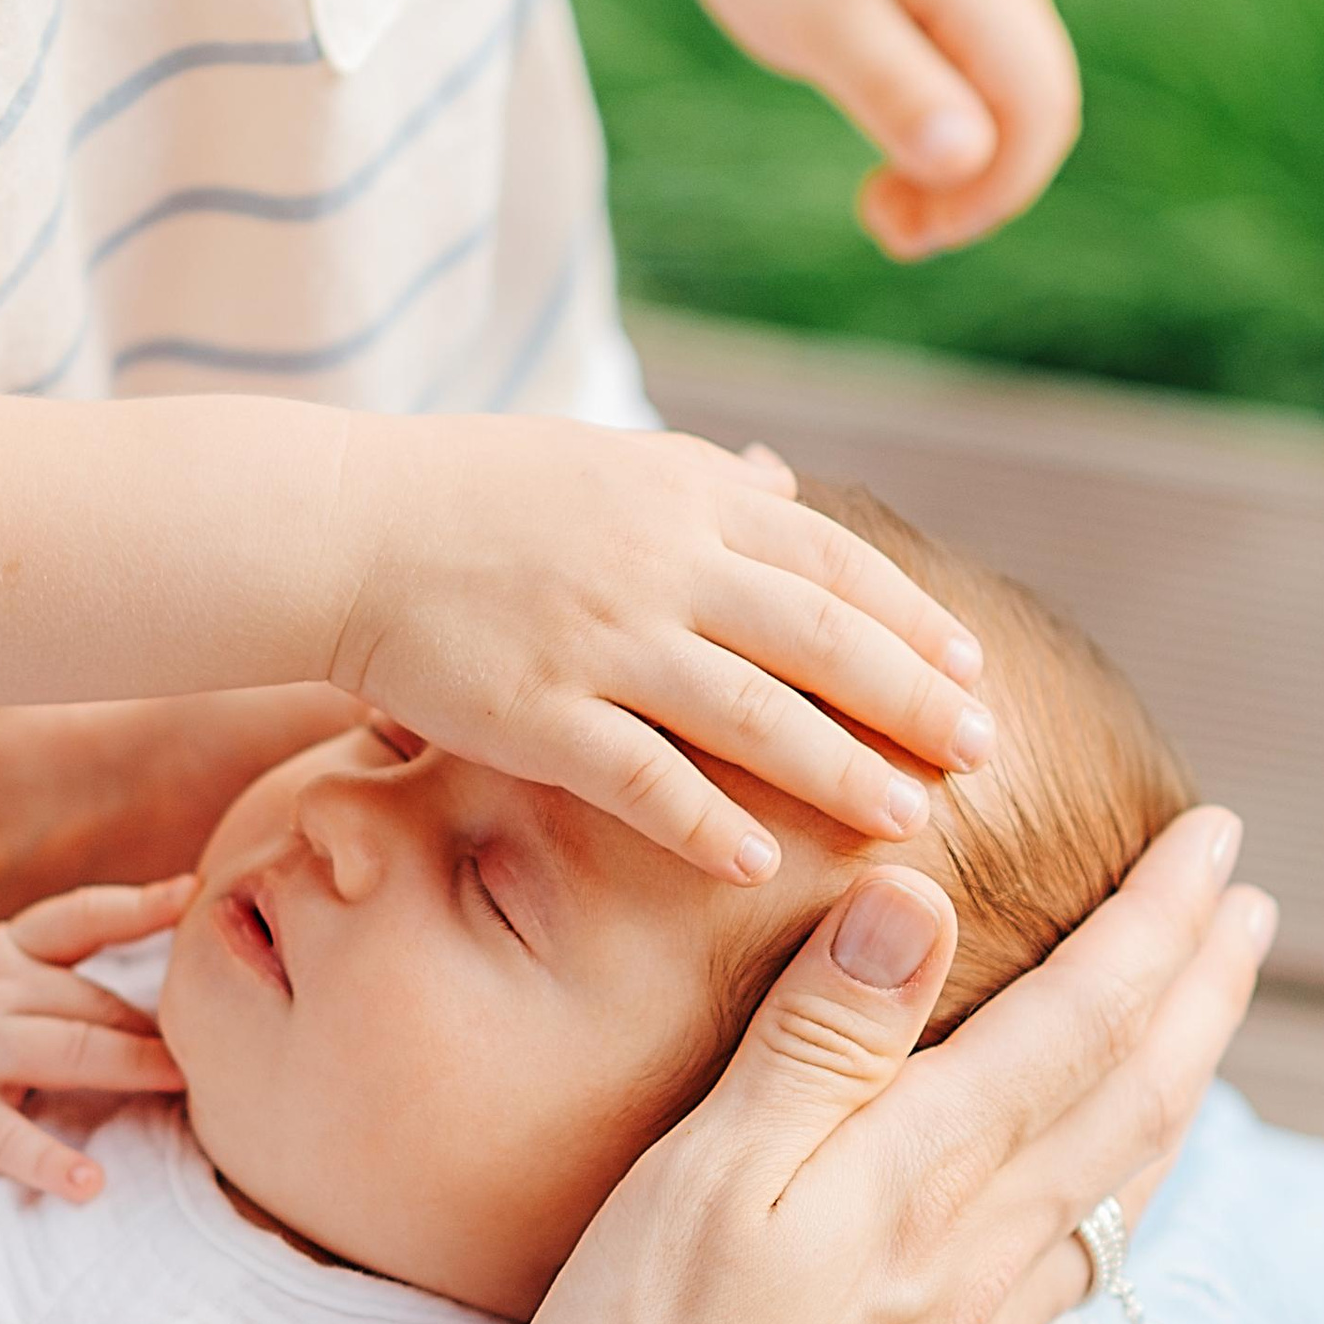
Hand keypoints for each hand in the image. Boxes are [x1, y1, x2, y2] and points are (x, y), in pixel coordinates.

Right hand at [0, 887, 188, 1202]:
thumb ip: (46, 976)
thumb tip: (148, 995)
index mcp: (2, 953)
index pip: (79, 917)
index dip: (138, 905)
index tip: (194, 892)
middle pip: (99, 1001)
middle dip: (162, 1027)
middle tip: (227, 1049)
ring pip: (74, 1051)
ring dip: (136, 1067)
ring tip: (189, 1090)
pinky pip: (7, 1136)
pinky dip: (51, 1160)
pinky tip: (90, 1184)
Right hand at [326, 418, 996, 887]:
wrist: (339, 527)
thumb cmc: (470, 497)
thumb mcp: (601, 459)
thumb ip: (702, 483)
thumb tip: (789, 483)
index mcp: (684, 496)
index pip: (832, 560)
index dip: (911, 620)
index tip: (974, 671)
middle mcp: (657, 560)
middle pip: (819, 637)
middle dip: (911, 699)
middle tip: (984, 753)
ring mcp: (597, 637)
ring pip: (751, 712)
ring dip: (840, 768)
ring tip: (907, 818)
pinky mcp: (533, 710)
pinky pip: (640, 778)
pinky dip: (708, 820)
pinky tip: (764, 864)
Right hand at [496, 808, 1273, 1323]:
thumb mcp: (706, 1187)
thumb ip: (820, 1044)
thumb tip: (922, 895)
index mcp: (924, 1184)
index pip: (1082, 1022)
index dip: (1157, 923)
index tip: (1217, 841)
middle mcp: (978, 1259)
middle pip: (1132, 1099)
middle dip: (1202, 989)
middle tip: (1252, 904)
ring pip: (1116, 1184)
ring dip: (1178, 1084)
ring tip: (1207, 1022)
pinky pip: (1072, 1262)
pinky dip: (1117, 1187)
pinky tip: (1099, 1197)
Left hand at [667, 0, 1082, 263]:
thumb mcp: (820, 23)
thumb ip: (896, 88)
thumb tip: (967, 160)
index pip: (1040, 109)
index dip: (998, 189)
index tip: (921, 231)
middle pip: (1038, 115)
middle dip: (979, 192)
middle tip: (891, 231)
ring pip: (1010, 108)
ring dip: (958, 175)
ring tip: (880, 207)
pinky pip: (977, 87)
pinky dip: (942, 140)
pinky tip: (888, 164)